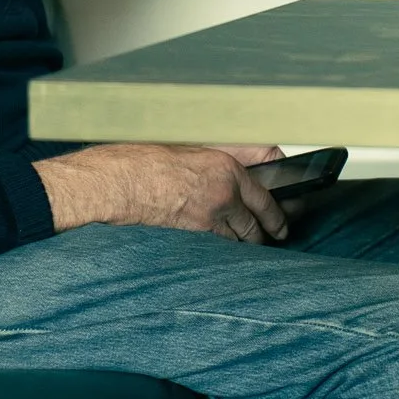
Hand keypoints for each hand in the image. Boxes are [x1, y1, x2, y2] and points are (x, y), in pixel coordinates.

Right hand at [34, 143, 290, 243]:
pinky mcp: (192, 238)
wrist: (115, 184)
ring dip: (247, 244)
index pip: (266, 195)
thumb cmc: (143, 159)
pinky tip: (225, 254)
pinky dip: (225, 251)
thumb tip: (253, 158)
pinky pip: (219, 249)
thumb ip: (225, 153)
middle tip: (275, 237)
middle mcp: (223, 194)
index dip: (278, 211)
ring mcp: (208, 219)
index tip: (282, 218)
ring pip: (241, 241)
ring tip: (251, 246)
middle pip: (259, 224)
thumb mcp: (189, 144)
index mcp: (225, 168)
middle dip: (268, 233)